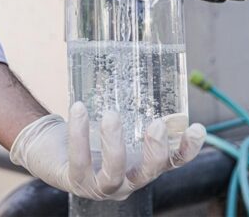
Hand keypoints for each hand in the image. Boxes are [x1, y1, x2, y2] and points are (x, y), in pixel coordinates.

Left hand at [9, 102, 206, 200]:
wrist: (50, 147)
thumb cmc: (89, 132)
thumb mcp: (117, 121)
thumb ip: (134, 106)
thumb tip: (149, 62)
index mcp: (141, 164)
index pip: (172, 162)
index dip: (188, 150)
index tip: (198, 128)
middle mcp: (126, 180)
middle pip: (149, 173)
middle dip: (156, 151)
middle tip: (156, 125)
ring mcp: (100, 185)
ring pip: (113, 172)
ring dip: (115, 144)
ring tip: (112, 115)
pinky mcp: (74, 180)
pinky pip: (79, 160)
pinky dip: (79, 135)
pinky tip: (79, 110)